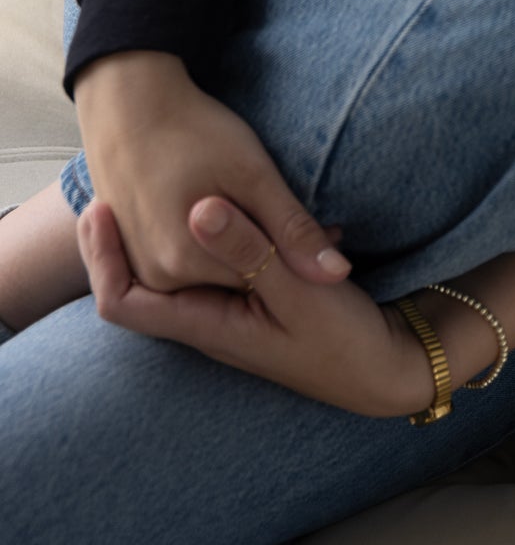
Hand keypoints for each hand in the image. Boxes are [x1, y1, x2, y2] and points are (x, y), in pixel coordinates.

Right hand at [74, 50, 352, 294]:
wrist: (128, 105)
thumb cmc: (193, 130)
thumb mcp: (253, 174)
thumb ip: (292, 229)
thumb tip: (336, 275)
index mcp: (186, 262)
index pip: (263, 281)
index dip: (296, 255)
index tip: (327, 229)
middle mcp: (157, 277)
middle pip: (236, 279)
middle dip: (269, 251)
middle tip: (292, 208)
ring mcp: (142, 266)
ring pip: (213, 270)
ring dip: (239, 246)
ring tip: (253, 199)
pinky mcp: (135, 251)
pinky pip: (186, 259)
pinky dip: (210, 242)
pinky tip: (220, 202)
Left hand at [76, 192, 434, 419]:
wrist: (384, 368)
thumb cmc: (342, 341)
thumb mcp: (297, 293)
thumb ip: (249, 251)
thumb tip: (198, 209)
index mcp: (205, 322)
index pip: (121, 302)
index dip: (100, 257)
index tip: (100, 208)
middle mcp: (207, 319)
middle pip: (142, 277)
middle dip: (129, 231)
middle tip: (122, 177)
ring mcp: (230, 309)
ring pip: (181, 264)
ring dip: (177, 225)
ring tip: (176, 177)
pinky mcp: (255, 297)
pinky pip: (216, 260)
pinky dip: (218, 229)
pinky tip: (240, 196)